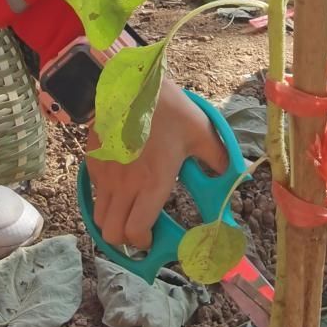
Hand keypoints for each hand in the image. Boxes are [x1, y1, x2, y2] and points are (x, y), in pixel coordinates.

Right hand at [86, 77, 224, 253]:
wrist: (126, 84)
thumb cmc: (166, 108)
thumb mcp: (201, 131)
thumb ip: (218, 159)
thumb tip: (234, 177)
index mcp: (153, 182)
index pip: (137, 231)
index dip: (145, 243)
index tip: (155, 238)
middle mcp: (125, 185)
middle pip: (113, 235)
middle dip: (126, 241)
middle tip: (141, 231)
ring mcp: (105, 175)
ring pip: (98, 219)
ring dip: (113, 223)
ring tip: (129, 213)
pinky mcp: (93, 163)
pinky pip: (95, 194)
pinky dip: (105, 200)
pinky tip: (121, 187)